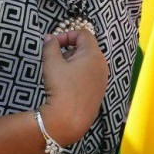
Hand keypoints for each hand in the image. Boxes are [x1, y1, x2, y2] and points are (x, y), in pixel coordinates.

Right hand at [39, 29, 108, 146]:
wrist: (69, 119)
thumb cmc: (61, 88)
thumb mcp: (51, 63)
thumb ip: (50, 46)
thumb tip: (50, 37)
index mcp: (93, 54)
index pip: (83, 34)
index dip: (67, 35)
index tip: (54, 45)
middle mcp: (102, 63)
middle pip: (86, 47)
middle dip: (69, 50)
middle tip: (56, 62)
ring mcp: (103, 77)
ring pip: (88, 61)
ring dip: (73, 62)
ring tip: (60, 75)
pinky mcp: (100, 89)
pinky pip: (90, 74)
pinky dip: (79, 73)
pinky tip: (68, 85)